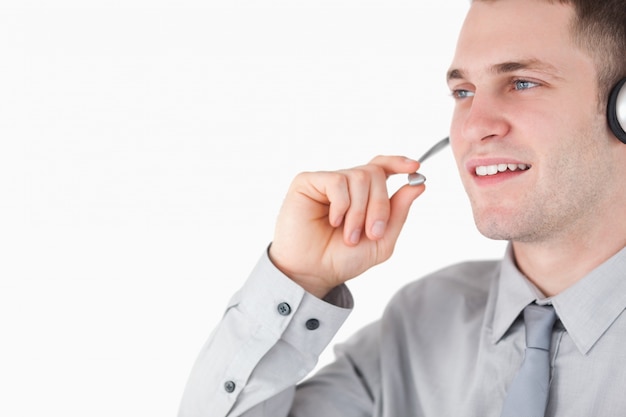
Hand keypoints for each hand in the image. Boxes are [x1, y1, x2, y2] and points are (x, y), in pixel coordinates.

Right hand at [269, 155, 424, 297]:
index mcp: (363, 195)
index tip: (415, 167)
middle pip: (375, 173)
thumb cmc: (341, 258)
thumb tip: (418, 185)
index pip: (381, 167)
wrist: (313, 273)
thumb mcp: (381, 241)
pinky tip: (333, 222)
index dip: (398, 162)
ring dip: (360, 211)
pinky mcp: (307, 182)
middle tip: (373, 232)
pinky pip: (337, 181)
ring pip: (359, 177)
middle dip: (380, 205)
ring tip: (349, 235)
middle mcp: (346, 184)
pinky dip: (341, 205)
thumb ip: (399, 212)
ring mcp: (326, 181)